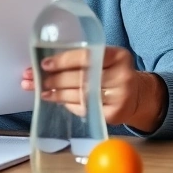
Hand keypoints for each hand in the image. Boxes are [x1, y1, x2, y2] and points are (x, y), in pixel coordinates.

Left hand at [21, 46, 166, 131]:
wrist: (137, 95)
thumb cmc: (112, 72)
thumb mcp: (104, 59)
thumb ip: (82, 59)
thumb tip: (44, 64)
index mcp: (118, 56)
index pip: (87, 57)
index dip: (63, 61)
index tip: (44, 64)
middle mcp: (122, 76)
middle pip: (81, 78)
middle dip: (54, 79)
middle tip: (34, 79)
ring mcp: (119, 97)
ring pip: (80, 95)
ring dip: (56, 93)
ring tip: (39, 91)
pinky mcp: (113, 115)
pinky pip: (84, 108)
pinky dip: (67, 103)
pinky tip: (54, 99)